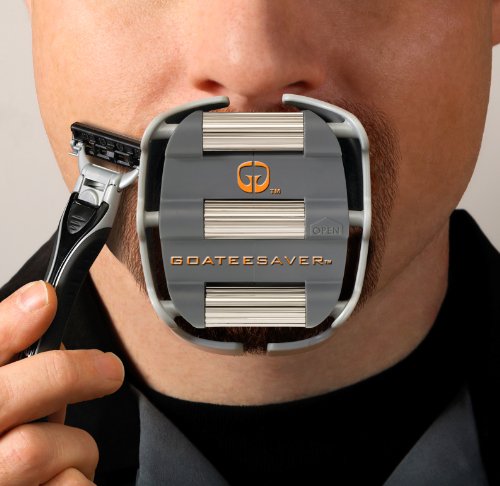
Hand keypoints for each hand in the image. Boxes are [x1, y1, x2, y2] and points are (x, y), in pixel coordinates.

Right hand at [0, 281, 124, 484]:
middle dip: (67, 375)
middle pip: (4, 397)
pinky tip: (67, 482)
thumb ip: (21, 366)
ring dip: (74, 449)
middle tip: (110, 370)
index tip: (45, 299)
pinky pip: (69, 485)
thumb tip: (43, 307)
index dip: (9, 324)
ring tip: (70, 457)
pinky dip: (81, 480)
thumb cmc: (12, 451)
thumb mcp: (13, 403)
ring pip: (35, 450)